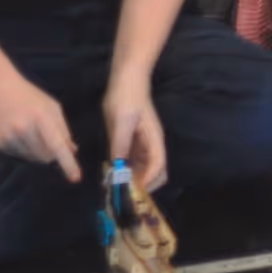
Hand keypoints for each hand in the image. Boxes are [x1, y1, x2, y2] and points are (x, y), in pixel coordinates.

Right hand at [0, 69, 79, 181]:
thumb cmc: (28, 96)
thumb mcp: (51, 107)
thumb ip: (63, 129)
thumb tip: (71, 151)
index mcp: (41, 117)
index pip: (57, 146)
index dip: (68, 163)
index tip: (76, 178)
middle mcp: (23, 129)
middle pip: (45, 157)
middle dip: (52, 153)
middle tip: (49, 140)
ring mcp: (7, 137)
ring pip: (31, 157)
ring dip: (36, 150)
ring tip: (29, 131)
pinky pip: (16, 154)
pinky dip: (22, 148)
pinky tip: (16, 132)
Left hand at [104, 75, 168, 190]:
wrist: (126, 79)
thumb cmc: (127, 97)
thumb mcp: (121, 121)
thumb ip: (120, 144)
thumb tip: (118, 167)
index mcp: (154, 139)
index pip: (158, 165)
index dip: (148, 180)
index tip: (132, 191)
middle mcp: (150, 144)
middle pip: (155, 170)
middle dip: (143, 184)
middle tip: (125, 193)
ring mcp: (142, 142)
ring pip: (143, 167)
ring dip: (133, 178)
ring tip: (117, 187)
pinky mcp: (132, 140)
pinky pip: (132, 160)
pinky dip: (126, 169)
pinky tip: (113, 173)